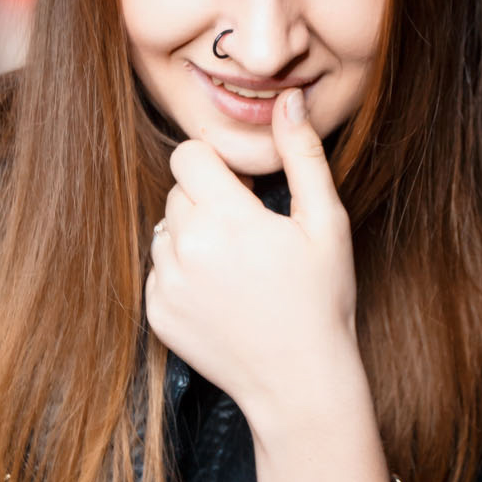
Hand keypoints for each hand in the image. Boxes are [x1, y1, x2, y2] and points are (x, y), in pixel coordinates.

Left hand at [145, 88, 358, 423]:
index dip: (218, 167)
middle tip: (250, 236)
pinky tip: (223, 297)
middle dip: (208, 201)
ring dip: (193, 238)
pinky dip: (183, 276)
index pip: (188, 156)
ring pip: (165, 231)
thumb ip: (303, 154)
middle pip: (177, 191)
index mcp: (225, 217)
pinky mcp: (157, 314)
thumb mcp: (325, 222)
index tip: (246, 192)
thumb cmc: (322, 300)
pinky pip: (159, 272)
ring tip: (237, 270)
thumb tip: (288, 98)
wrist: (300, 382)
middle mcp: (185, 247)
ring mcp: (166, 284)